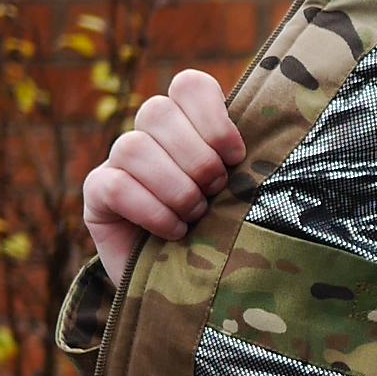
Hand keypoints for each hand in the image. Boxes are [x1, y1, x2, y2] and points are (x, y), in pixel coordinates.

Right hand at [81, 69, 244, 282]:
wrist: (187, 290)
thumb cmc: (225, 238)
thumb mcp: (244, 198)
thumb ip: (249, 168)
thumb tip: (280, 144)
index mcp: (187, 126)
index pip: (189, 85)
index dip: (214, 117)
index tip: (236, 156)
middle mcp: (148, 137)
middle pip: (158, 110)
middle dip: (196, 156)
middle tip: (216, 191)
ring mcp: (117, 164)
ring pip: (133, 146)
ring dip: (175, 186)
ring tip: (196, 215)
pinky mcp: (96, 195)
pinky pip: (115, 185)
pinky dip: (151, 210)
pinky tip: (174, 231)